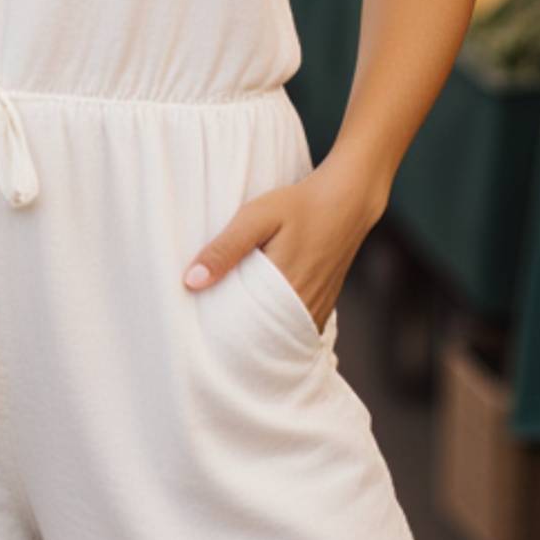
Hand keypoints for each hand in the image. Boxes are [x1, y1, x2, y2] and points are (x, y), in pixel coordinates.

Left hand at [179, 167, 374, 333]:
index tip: (202, 332)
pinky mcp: (324, 304)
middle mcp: (304, 308)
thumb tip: (191, 282)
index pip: (245, 331)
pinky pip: (297, 327)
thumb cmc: (299, 204)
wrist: (347, 200)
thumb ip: (225, 249)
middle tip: (212, 331)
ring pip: (281, 335)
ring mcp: (318, 309)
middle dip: (238, 337)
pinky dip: (279, 326)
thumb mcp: (255, 217)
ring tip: (232, 325)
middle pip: (263, 339)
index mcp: (284, 291)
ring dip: (259, 334)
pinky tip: (261, 315)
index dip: (222, 334)